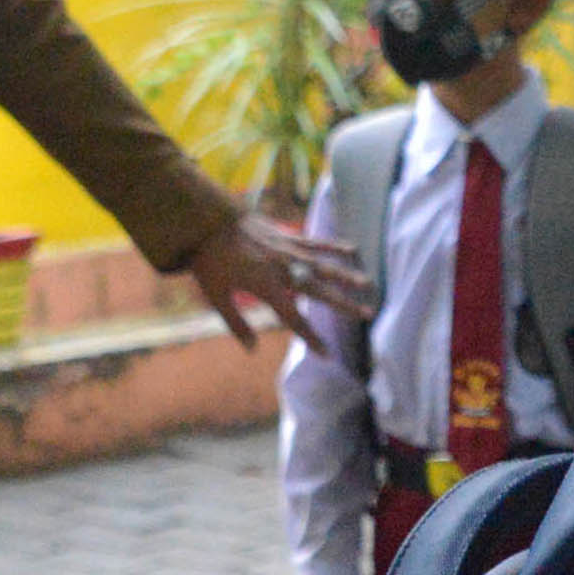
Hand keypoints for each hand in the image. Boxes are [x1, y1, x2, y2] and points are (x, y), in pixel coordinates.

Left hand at [188, 212, 371, 362]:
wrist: (206, 219)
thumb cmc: (208, 260)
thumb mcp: (216, 295)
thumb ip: (235, 323)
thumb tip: (252, 349)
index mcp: (266, 287)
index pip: (294, 318)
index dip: (311, 338)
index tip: (327, 355)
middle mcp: (282, 269)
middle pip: (319, 291)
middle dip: (344, 304)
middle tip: (367, 314)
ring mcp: (286, 250)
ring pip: (322, 265)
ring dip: (345, 275)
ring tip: (367, 284)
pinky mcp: (285, 236)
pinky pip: (314, 242)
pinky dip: (333, 246)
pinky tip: (352, 249)